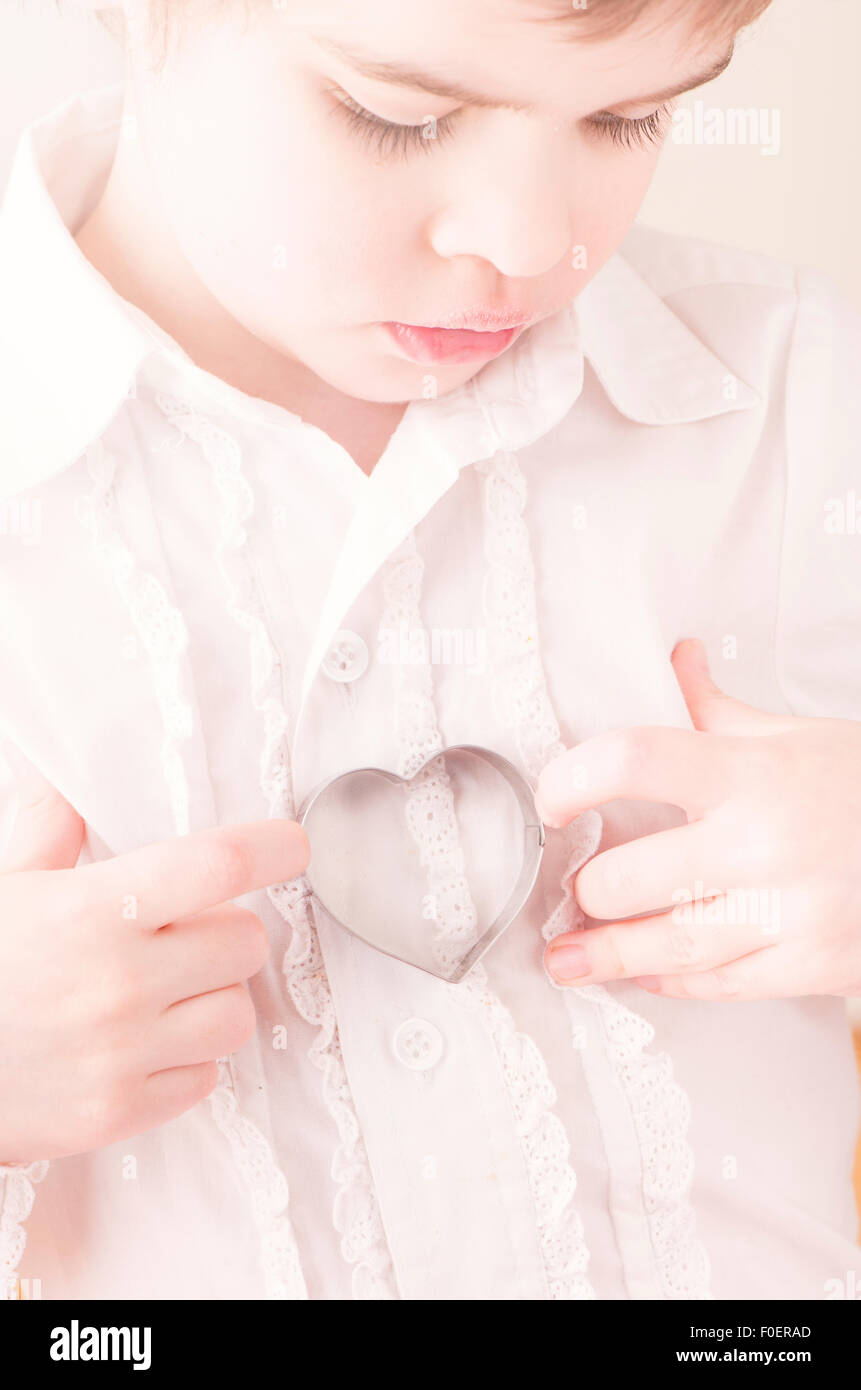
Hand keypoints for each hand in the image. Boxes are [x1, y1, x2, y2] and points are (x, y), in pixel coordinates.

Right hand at [0, 745, 308, 1162]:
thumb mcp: (2, 885)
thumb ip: (48, 830)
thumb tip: (70, 783)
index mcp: (94, 911)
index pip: (216, 866)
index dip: (270, 849)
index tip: (292, 845)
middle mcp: (119, 981)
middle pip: (245, 943)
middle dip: (226, 932)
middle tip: (187, 934)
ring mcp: (122, 1053)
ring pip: (236, 1014)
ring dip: (214, 997)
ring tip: (167, 993)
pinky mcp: (118, 1112)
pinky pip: (204, 1077)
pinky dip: (186, 1060)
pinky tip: (143, 1044)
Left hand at [534, 639, 860, 1000]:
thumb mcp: (795, 736)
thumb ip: (718, 709)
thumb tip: (679, 659)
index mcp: (752, 772)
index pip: (634, 761)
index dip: (573, 778)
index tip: (551, 798)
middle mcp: (764, 842)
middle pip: (631, 876)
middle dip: (587, 888)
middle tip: (568, 892)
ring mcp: (788, 911)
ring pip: (667, 944)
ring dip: (605, 954)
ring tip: (567, 958)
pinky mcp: (809, 965)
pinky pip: (719, 983)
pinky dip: (672, 980)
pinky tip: (646, 972)